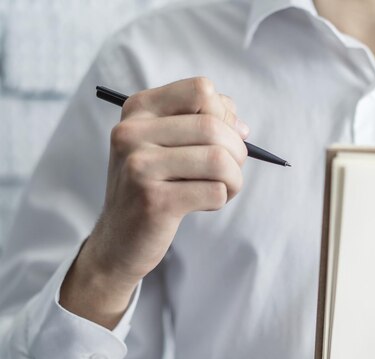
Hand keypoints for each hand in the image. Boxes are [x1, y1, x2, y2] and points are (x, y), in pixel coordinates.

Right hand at [60, 77, 247, 327]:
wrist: (120, 240)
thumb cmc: (154, 186)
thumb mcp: (168, 145)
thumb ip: (204, 123)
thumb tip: (241, 127)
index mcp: (138, 109)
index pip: (202, 90)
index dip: (224, 114)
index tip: (222, 138)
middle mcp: (132, 132)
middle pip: (214, 126)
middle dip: (237, 152)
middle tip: (230, 170)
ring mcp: (139, 166)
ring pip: (219, 160)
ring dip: (234, 178)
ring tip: (223, 188)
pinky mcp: (154, 201)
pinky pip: (215, 192)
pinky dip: (221, 199)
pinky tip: (204, 204)